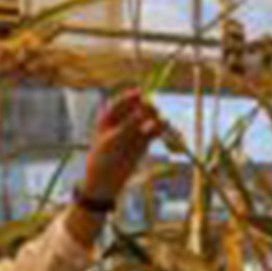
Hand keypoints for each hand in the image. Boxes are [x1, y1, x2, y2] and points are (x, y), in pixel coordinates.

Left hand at [80, 87, 171, 202]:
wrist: (107, 177)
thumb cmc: (104, 156)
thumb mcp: (114, 140)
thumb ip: (128, 126)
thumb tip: (143, 113)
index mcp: (109, 116)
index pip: (122, 102)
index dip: (131, 97)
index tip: (139, 93)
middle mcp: (123, 119)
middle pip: (139, 108)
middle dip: (148, 109)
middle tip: (153, 114)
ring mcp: (135, 129)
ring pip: (149, 118)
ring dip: (157, 118)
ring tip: (161, 123)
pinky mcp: (144, 139)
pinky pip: (155, 130)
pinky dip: (162, 129)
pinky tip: (167, 129)